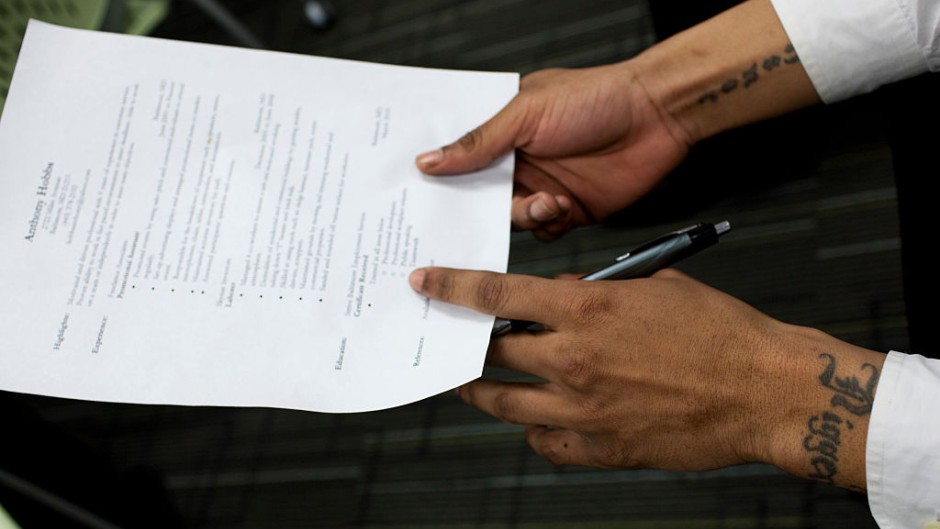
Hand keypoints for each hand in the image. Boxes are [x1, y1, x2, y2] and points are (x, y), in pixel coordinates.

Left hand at [408, 266, 881, 488]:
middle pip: (494, 352)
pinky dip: (535, 429)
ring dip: (483, 391)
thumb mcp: (656, 286)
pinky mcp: (603, 448)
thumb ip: (600, 291)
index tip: (426, 284)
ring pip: (506, 402)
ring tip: (470, 383)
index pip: (497, 295)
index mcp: (587, 310)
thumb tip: (564, 296)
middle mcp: (575, 359)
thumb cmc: (719, 331)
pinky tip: (536, 420)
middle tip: (453, 341)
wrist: (764, 389)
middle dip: (466, 344)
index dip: (453, 287)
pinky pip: (546, 442)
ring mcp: (585, 409)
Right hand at [415, 64, 691, 240]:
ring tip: (546, 201)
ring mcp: (543, 187)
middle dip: (479, 208)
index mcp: (503, 132)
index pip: (460, 159)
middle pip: (480, 198)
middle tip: (485, 209)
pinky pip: (544, 233)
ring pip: (511, 220)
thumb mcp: (527, 115)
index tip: (424, 195)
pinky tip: (563, 207)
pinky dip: (548, 226)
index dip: (442, 178)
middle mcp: (519, 162)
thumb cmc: (596, 98)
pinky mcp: (570, 210)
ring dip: (524, 215)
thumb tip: (429, 161)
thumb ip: (479, 143)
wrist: (658, 116)